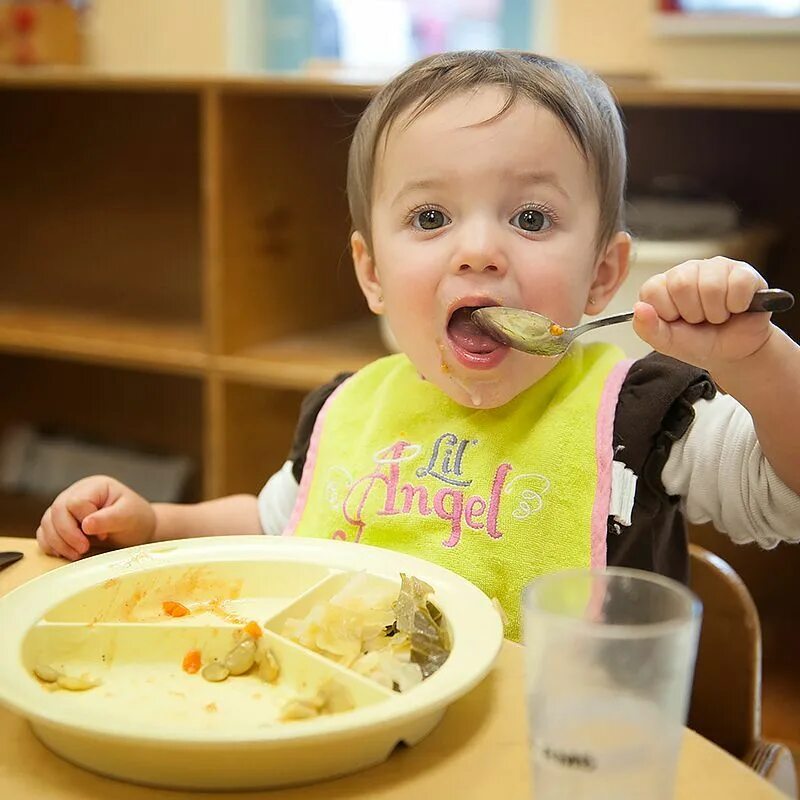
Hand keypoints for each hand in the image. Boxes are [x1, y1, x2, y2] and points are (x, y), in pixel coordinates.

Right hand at [37, 475, 155, 559]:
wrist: (138, 530)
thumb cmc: (136, 520)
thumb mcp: (128, 517)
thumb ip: (109, 519)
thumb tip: (85, 524)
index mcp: (94, 487)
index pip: (76, 502)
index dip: (85, 520)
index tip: (104, 535)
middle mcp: (76, 494)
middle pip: (56, 511)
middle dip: (67, 535)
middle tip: (83, 549)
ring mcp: (65, 509)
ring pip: (47, 523)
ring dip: (58, 542)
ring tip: (77, 554)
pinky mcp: (60, 524)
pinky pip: (44, 533)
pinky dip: (51, 545)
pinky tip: (66, 553)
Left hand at [633, 257, 772, 370]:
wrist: (735, 353)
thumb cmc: (698, 343)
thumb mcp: (667, 343)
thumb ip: (648, 328)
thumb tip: (638, 308)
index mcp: (663, 285)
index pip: (653, 289)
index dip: (667, 313)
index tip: (677, 321)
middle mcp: (686, 271)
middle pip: (681, 284)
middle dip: (693, 313)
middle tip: (700, 320)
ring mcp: (715, 268)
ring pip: (711, 286)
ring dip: (716, 313)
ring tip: (718, 316)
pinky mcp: (743, 271)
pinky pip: (738, 284)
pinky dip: (737, 305)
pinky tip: (736, 309)